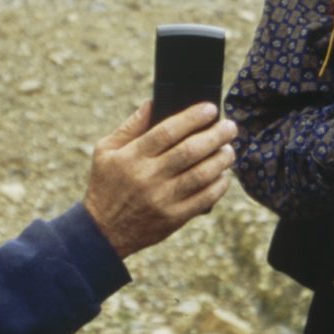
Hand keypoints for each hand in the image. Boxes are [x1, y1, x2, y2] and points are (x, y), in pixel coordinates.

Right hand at [83, 100, 238, 258]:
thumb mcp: (106, 150)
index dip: (192, 118)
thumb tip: (153, 102)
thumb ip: (130, 126)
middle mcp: (148, 177)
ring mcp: (162, 199)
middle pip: (190, 151)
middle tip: (230, 126)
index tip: (210, 109)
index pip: (167, 131)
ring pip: (201, 174)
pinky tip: (224, 175)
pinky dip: (219, 185)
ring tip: (229, 149)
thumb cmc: (106, 184)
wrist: (103, 231)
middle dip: (215, 135)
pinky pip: (204, 199)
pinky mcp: (173, 218)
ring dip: (221, 159)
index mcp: (132, 156)